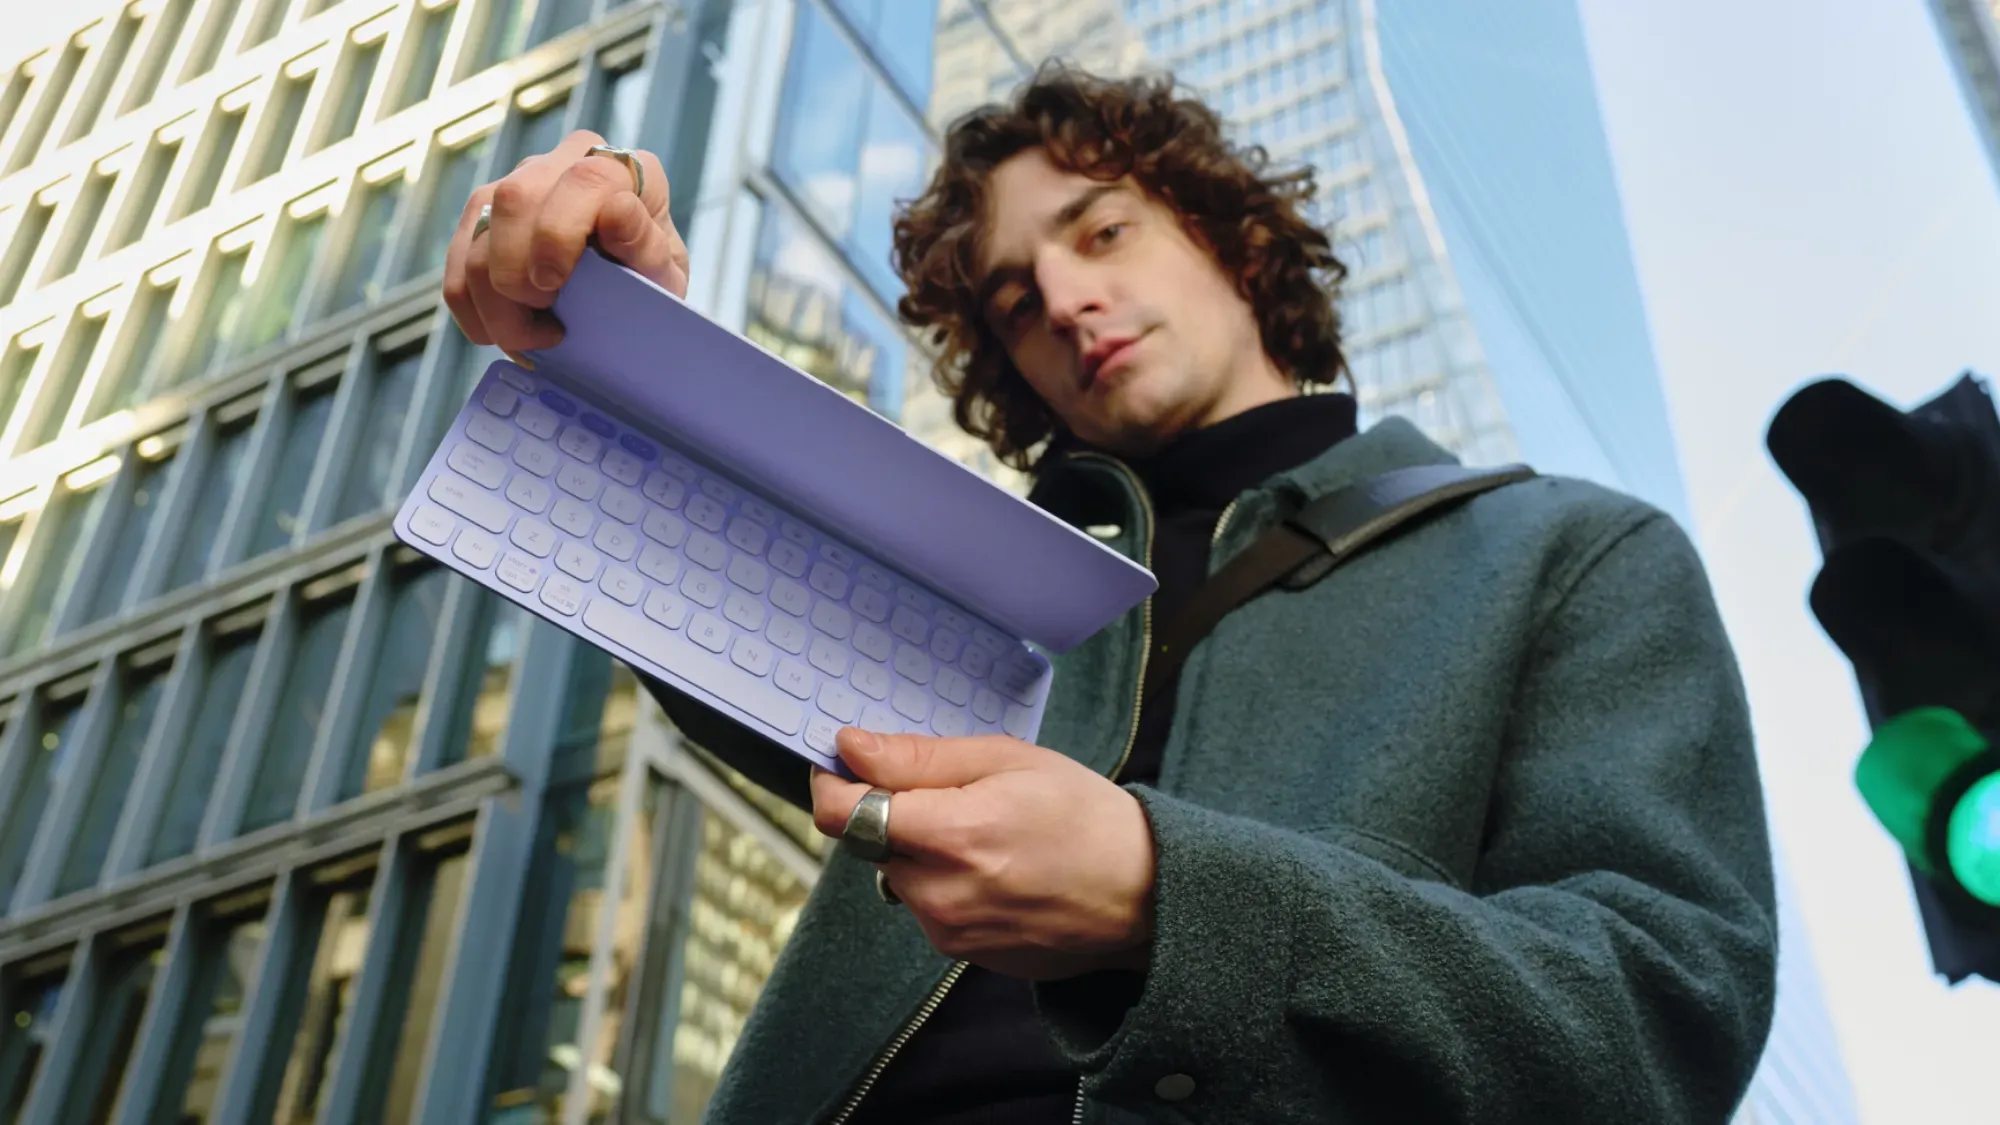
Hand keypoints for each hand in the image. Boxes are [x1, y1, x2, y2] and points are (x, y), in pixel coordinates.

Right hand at [442, 129, 689, 366]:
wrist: (628, 291)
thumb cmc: (649, 280)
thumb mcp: (665, 274)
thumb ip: (647, 247)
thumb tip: (615, 213)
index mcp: (620, 169)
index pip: (584, 178)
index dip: (560, 232)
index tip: (554, 283)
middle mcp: (562, 162)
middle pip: (514, 201)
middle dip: (517, 273)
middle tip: (546, 321)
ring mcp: (514, 185)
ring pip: (477, 234)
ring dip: (496, 303)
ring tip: (536, 337)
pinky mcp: (481, 219)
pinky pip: (456, 267)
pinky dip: (474, 312)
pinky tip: (508, 334)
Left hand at [812, 727, 1157, 980]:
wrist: (1143, 895)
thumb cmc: (1085, 818)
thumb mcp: (1009, 761)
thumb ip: (920, 758)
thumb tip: (851, 748)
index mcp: (953, 835)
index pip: (843, 813)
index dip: (834, 782)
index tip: (843, 764)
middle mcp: (942, 893)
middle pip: (868, 843)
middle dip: (892, 813)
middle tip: (953, 795)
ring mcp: (950, 932)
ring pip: (897, 874)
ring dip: (920, 851)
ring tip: (987, 836)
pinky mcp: (961, 954)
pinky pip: (926, 905)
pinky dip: (945, 883)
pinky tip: (996, 870)